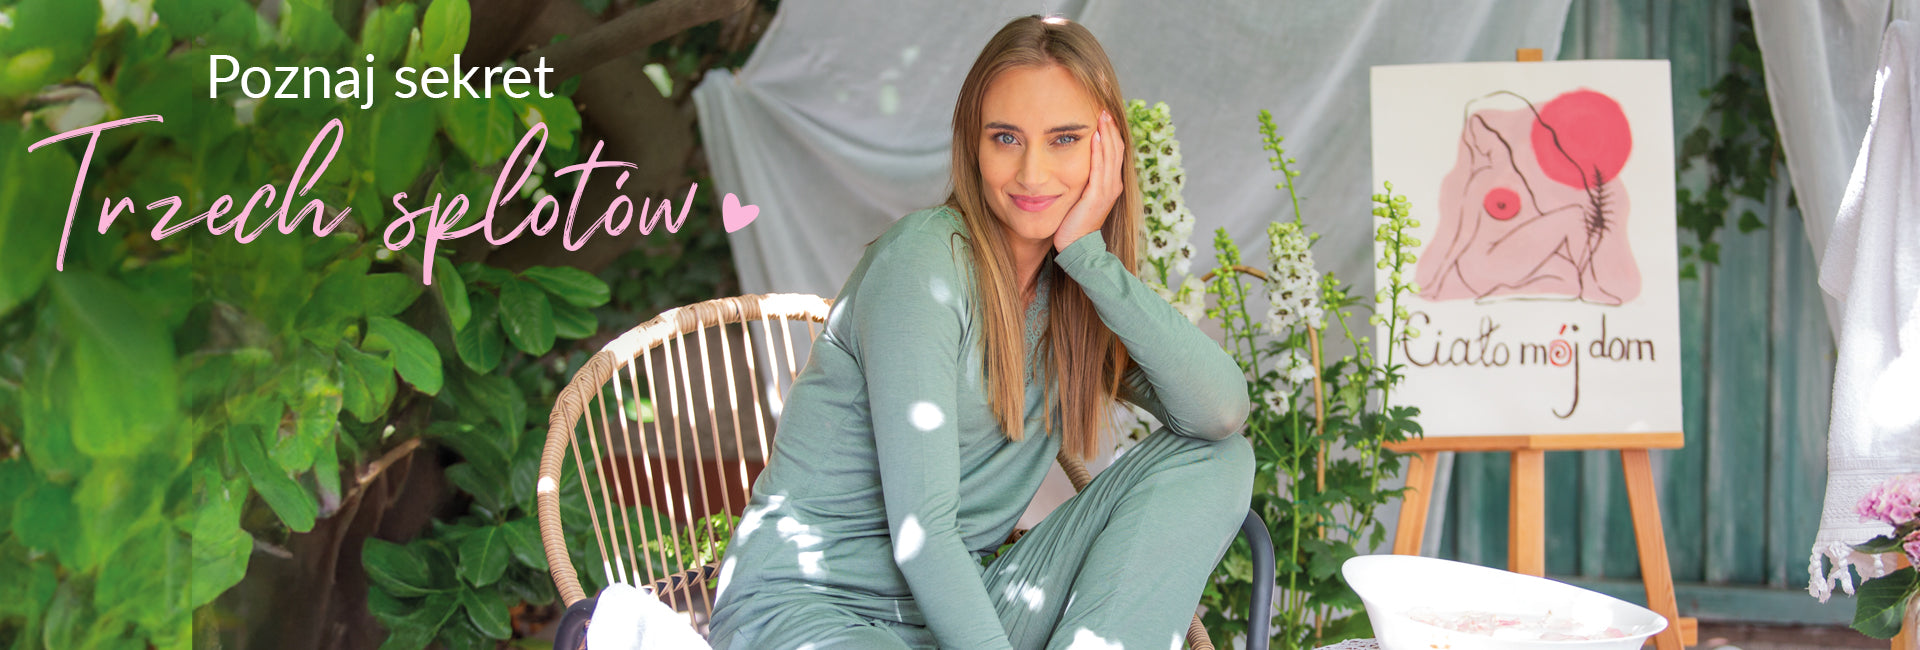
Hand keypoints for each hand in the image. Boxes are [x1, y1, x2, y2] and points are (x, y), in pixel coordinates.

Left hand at [1053, 110, 1123, 251]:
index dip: (1112, 132)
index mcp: (1112, 183)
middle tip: (1103, 107)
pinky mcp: (1097, 195)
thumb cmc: (1076, 222)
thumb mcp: (1082, 196)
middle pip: (1117, 148)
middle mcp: (1114, 184)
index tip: (1104, 114)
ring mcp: (1107, 190)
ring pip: (1111, 155)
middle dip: (1110, 127)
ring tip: (1101, 114)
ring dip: (1106, 133)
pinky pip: (1099, 168)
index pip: (1116, 151)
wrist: (1078, 247)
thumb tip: (1075, 162)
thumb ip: (1084, 179)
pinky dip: (1098, 151)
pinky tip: (1095, 136)